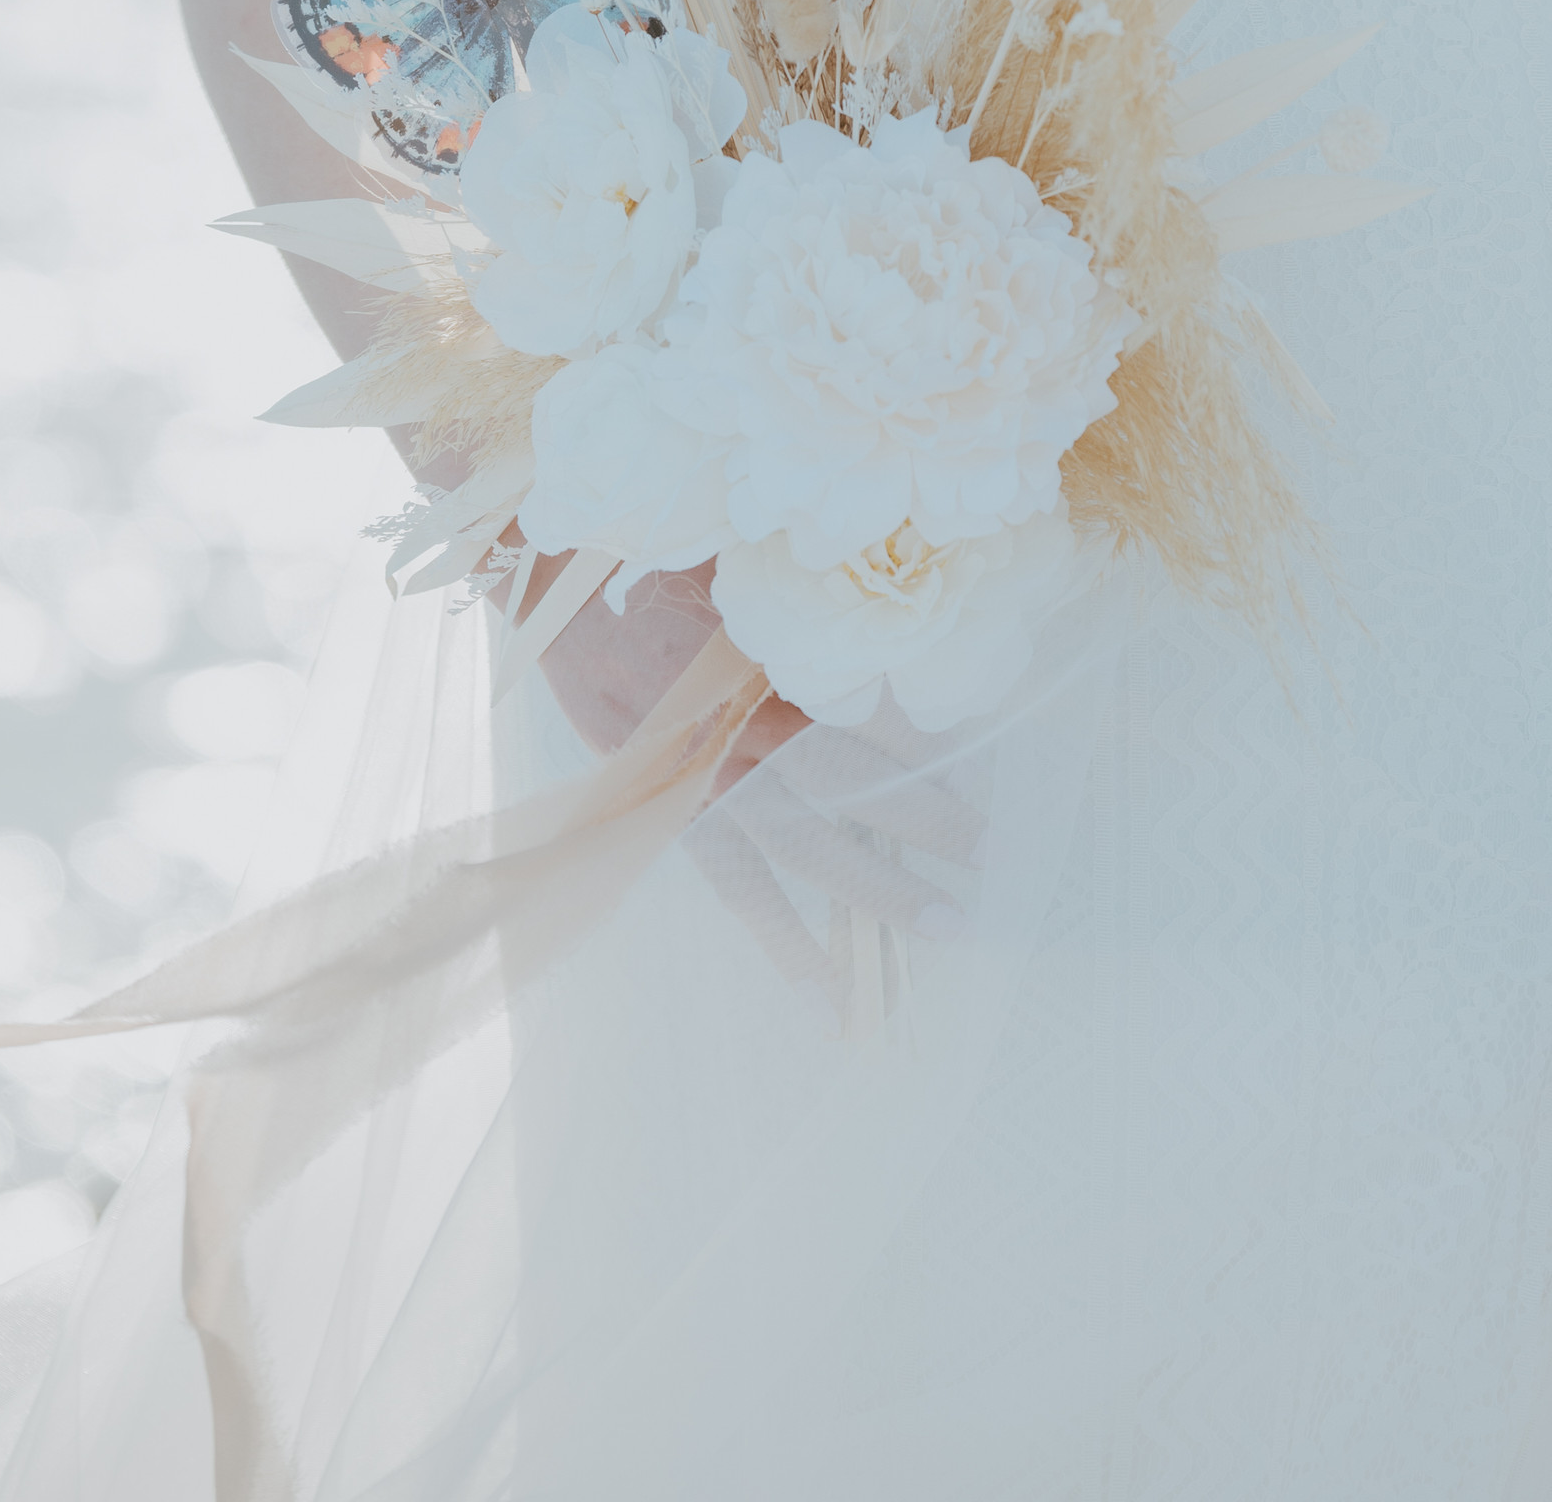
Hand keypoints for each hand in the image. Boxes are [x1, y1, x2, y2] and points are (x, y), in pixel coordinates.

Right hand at [531, 556, 974, 997]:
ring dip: (872, 886)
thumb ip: (805, 592)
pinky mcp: (676, 814)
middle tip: (992, 855)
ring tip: (940, 925)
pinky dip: (779, 935)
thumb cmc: (663, 569)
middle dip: (919, 818)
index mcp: (758, 655)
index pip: (854, 705)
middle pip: (841, 778)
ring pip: (798, 842)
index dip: (915, 741)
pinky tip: (823, 991)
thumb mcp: (739, 561)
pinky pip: (736, 883)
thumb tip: (890, 595)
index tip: (980, 767)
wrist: (559, 603)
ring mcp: (704, 778)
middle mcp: (736, 723)